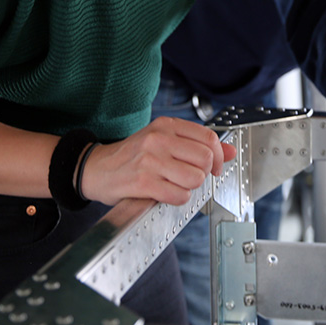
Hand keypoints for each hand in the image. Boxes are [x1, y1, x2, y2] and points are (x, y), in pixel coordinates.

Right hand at [77, 116, 234, 206]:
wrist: (95, 168)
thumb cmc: (132, 156)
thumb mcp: (163, 141)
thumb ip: (197, 144)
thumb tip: (230, 151)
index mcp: (166, 125)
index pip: (209, 138)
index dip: (219, 157)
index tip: (215, 168)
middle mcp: (159, 139)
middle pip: (206, 159)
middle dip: (204, 174)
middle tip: (190, 177)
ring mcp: (150, 160)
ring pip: (195, 179)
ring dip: (190, 188)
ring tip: (175, 184)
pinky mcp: (143, 182)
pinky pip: (179, 195)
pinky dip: (178, 199)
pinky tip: (166, 194)